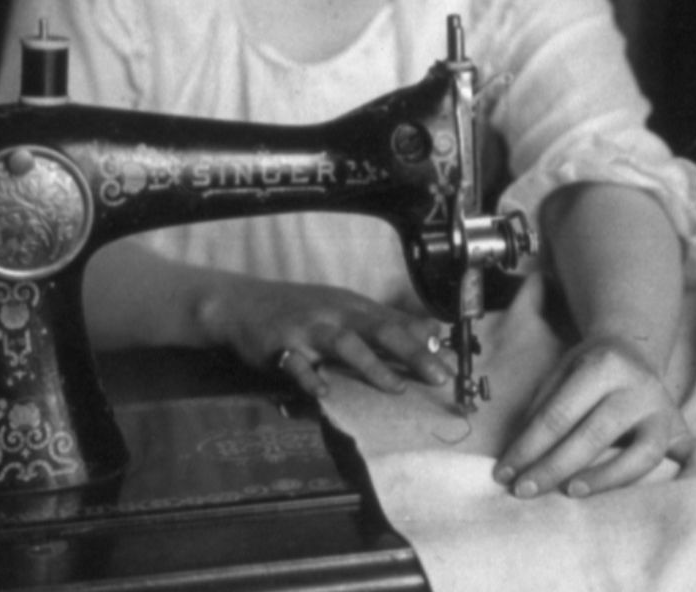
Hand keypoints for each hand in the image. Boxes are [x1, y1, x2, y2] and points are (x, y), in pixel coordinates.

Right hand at [210, 277, 454, 397]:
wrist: (242, 303)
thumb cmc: (301, 310)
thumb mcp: (344, 309)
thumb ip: (383, 322)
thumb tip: (429, 333)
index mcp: (354, 307)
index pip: (397, 323)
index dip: (426, 344)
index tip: (453, 365)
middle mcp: (336, 314)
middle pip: (381, 330)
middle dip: (412, 353)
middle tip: (438, 376)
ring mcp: (309, 328)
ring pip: (346, 344)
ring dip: (372, 365)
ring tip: (395, 388)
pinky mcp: (281, 345)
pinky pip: (297, 364)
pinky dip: (311, 378)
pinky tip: (324, 393)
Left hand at [492, 333, 695, 499]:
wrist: (631, 347)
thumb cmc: (588, 368)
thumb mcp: (559, 372)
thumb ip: (541, 411)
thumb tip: (518, 459)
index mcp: (605, 365)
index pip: (559, 414)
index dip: (527, 447)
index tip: (503, 473)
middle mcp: (639, 388)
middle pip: (595, 435)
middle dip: (553, 467)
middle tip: (524, 490)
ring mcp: (664, 410)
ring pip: (643, 454)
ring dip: (607, 478)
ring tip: (572, 492)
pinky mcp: (681, 428)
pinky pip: (695, 454)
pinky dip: (692, 476)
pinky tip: (675, 494)